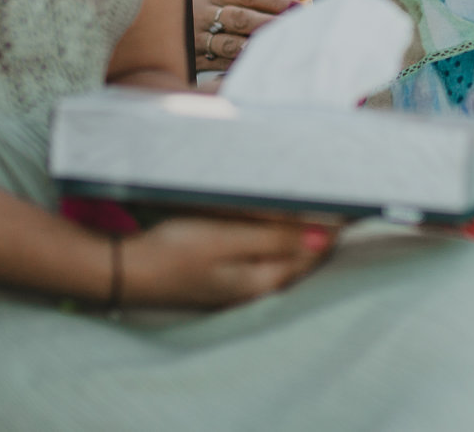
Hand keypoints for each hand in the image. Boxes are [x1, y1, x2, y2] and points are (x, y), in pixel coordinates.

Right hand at [120, 214, 334, 307]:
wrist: (123, 269)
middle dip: (321, 224)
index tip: (350, 193)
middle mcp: (257, 286)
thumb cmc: (173, 252)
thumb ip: (277, 237)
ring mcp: (241, 282)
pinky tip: (273, 214)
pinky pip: (263, 250)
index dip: (335, 222)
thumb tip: (326, 236)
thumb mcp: (227, 240)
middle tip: (334, 188)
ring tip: (310, 194)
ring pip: (284, 251)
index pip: (315, 250)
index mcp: (263, 280)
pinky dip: (275, 231)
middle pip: (304, 253)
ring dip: (298, 226)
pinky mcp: (226, 273)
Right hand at [193, 0, 298, 68]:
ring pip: (230, 44)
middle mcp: (202, 13)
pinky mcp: (192, 59)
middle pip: (240, 18)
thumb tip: (288, 8)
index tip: (296, 5)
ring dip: (256, 48)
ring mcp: (195, 37)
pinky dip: (240, 66)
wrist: (150, 21)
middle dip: (268, 24)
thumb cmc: (195, 9)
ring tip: (277, 49)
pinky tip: (257, 66)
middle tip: (292, 29)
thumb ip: (243, 2)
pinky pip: (220, 64)